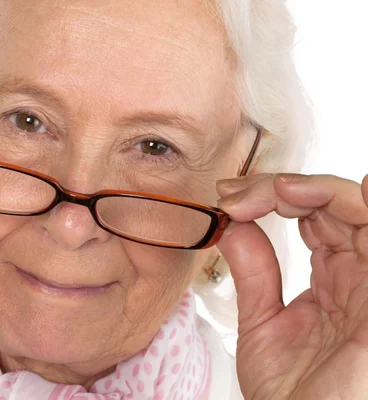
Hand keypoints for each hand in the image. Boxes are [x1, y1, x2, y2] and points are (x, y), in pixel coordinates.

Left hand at [216, 173, 367, 399]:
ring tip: (276, 192)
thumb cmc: (292, 394)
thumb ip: (254, 272)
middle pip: (335, 204)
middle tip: (238, 196)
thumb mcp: (263, 323)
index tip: (228, 199)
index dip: (272, 195)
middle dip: (283, 187)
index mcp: (334, 279)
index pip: (313, 215)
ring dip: (317, 190)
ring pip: (363, 209)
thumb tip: (231, 223)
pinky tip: (315, 196)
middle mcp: (359, 275)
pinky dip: (361, 205)